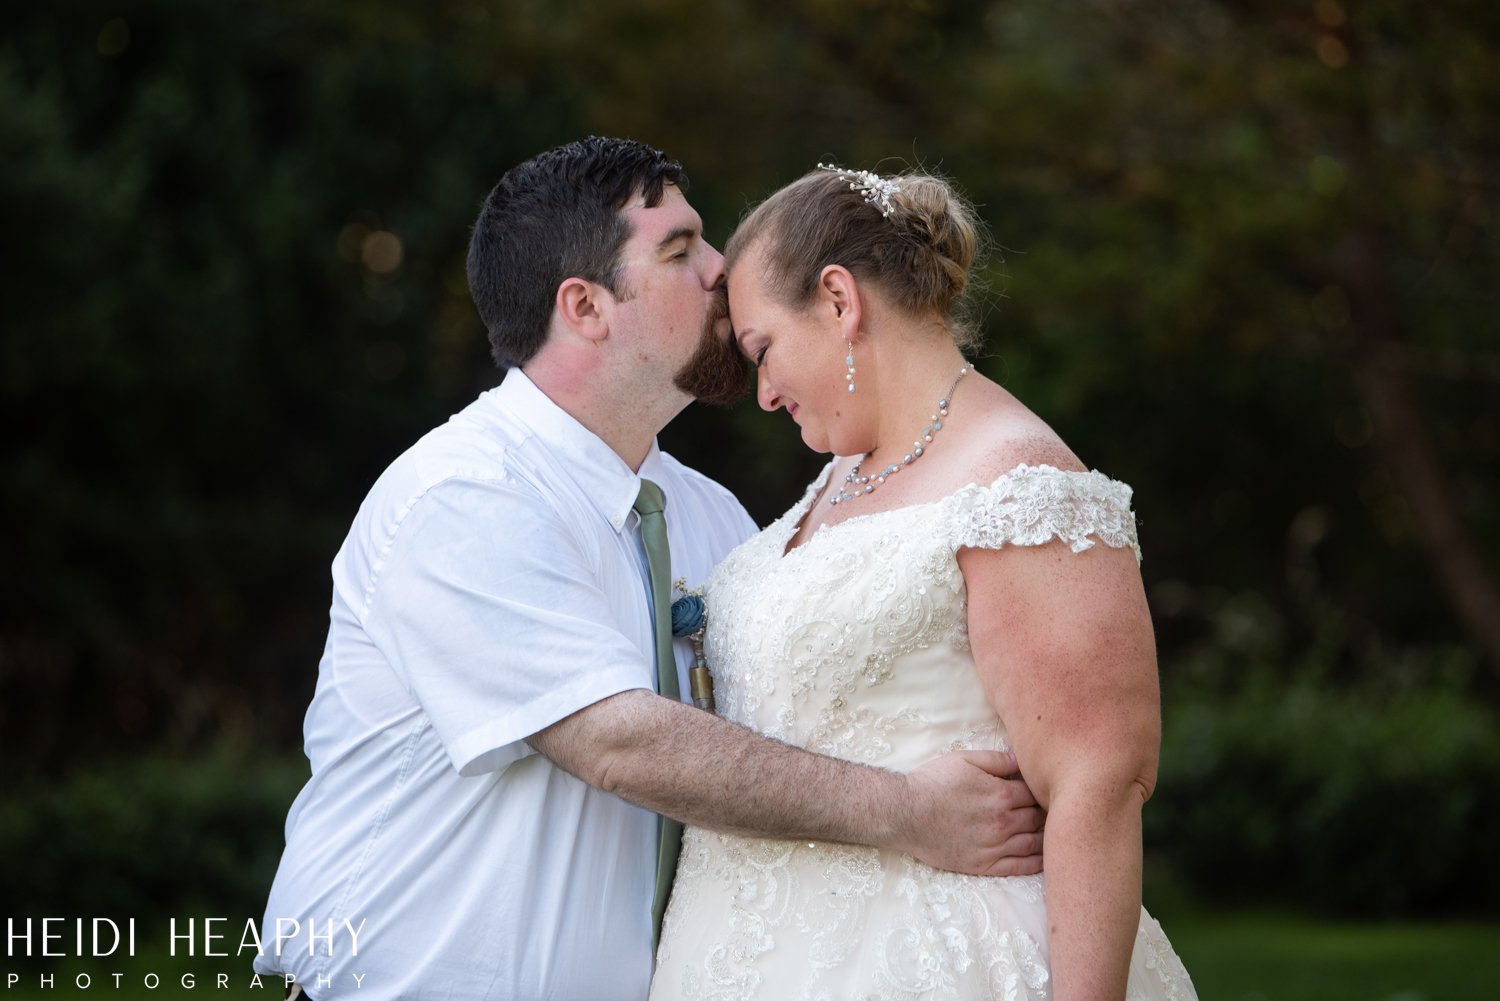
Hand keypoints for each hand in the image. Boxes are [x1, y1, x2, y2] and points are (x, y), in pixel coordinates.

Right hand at [895, 750, 1044, 876]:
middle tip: (1051, 810)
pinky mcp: (984, 865)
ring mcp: (994, 846)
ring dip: (1046, 837)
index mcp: (1001, 794)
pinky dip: (1036, 863)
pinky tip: (1045, 858)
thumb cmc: (933, 783)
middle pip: (1039, 819)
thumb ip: (998, 760)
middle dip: (1047, 813)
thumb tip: (1024, 761)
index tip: (1045, 790)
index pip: (1036, 794)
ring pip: (1034, 843)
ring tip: (1051, 831)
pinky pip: (1019, 867)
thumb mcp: (964, 759)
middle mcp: (1003, 822)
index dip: (1042, 791)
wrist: (905, 813)